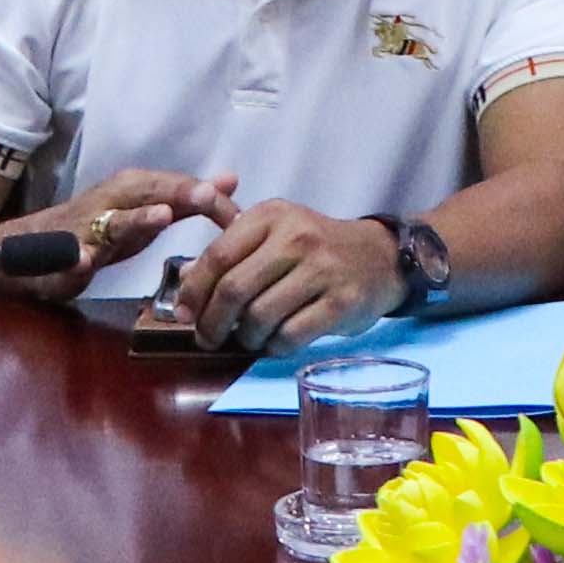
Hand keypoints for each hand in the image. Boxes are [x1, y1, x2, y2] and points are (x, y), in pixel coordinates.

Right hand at [50, 168, 238, 298]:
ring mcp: (88, 226)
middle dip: (180, 193)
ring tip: (161, 216)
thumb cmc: (101, 225)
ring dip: (136, 218)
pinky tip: (84, 261)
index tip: (244, 215)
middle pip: (152, 193)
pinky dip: (75, 257)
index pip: (182, 188)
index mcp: (137, 188)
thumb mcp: (149, 210)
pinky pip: (69, 256)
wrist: (35, 245)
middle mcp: (115, 199)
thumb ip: (188, 198)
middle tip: (210, 195)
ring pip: (114, 221)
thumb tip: (230, 181)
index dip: (213, 200)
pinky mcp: (64, 254)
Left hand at [172, 199, 400, 353]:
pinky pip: (291, 336)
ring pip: (260, 317)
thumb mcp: (274, 231)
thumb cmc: (316, 248)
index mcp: (272, 215)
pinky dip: (274, 347)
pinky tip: (275, 342)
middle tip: (208, 339)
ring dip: (245, 338)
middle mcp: (297, 237)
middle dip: (213, 323)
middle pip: (235, 289)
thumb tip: (184, 279)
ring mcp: (322, 269)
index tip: (185, 314)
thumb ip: (230, 248)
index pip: (219, 255)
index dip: (195, 290)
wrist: (379, 257)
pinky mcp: (342, 302)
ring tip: (248, 339)